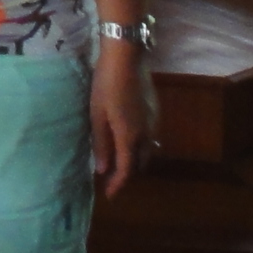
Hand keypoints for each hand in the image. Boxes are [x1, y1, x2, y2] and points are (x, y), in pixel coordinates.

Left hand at [88, 44, 158, 198]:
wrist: (127, 57)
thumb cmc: (106, 85)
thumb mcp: (97, 115)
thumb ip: (101, 144)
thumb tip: (103, 170)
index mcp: (130, 137)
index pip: (127, 170)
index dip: (118, 184)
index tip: (109, 194)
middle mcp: (146, 134)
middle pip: (141, 163)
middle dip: (128, 174)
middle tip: (113, 178)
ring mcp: (154, 122)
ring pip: (148, 151)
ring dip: (136, 160)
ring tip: (120, 162)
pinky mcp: (155, 111)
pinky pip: (150, 138)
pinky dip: (141, 147)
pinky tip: (130, 141)